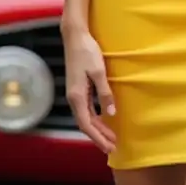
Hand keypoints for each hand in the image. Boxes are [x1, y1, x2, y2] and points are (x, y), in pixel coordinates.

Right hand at [62, 29, 116, 153]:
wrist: (75, 36)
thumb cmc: (87, 51)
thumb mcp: (99, 72)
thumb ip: (104, 93)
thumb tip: (110, 113)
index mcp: (77, 96)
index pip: (87, 124)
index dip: (98, 137)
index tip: (109, 147)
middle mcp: (73, 98)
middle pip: (85, 123)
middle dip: (98, 136)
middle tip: (112, 148)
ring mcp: (74, 93)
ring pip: (85, 117)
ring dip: (98, 128)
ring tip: (110, 137)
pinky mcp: (77, 88)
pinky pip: (85, 109)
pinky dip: (94, 118)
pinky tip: (103, 118)